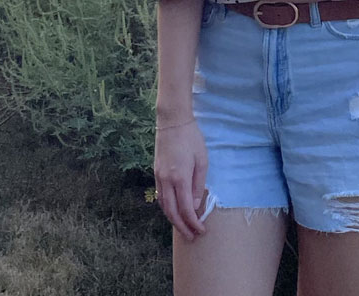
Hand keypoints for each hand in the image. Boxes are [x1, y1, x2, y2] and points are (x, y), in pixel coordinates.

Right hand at [154, 118, 208, 240]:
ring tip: (183, 228)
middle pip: (172, 212)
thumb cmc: (191, 139)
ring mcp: (159, 177)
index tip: (201, 230)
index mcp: (180, 178)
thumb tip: (195, 205)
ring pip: (164, 206)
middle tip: (191, 236)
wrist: (172, 122)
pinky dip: (167, 208)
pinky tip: (174, 211)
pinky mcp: (156, 173)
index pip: (186, 209)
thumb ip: (198, 185)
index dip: (193, 223)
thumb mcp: (202, 160)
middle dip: (182, 227)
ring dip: (173, 220)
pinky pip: (160, 196)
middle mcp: (166, 181)